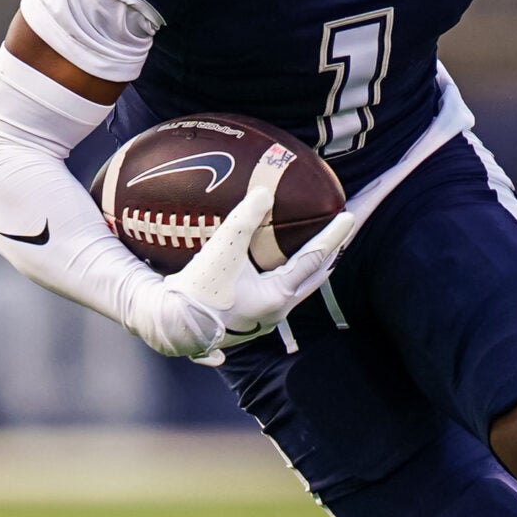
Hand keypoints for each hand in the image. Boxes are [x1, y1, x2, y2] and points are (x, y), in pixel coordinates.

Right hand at [127, 145, 354, 358]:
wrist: (167, 325)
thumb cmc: (197, 289)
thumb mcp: (223, 249)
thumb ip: (245, 219)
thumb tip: (265, 192)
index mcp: (277, 296)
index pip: (314, 258)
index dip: (333, 235)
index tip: (349, 216)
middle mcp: (276, 312)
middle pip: (313, 278)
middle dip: (329, 254)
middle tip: (342, 233)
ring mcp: (262, 321)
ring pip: (295, 291)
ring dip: (308, 270)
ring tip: (317, 251)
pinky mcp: (246, 323)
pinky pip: (275, 300)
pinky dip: (286, 281)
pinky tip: (278, 276)